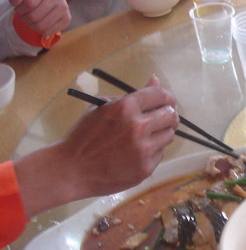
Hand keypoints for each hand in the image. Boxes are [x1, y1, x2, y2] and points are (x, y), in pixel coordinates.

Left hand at [5, 0, 70, 35]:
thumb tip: (18, 1)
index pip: (29, 3)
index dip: (20, 9)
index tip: (19, 7)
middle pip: (34, 16)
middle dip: (25, 18)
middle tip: (24, 14)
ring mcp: (64, 7)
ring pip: (42, 26)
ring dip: (32, 25)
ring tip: (31, 19)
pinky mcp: (67, 18)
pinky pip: (50, 31)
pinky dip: (41, 31)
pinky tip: (40, 23)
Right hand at [57, 76, 179, 197]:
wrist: (71, 170)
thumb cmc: (85, 136)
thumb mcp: (103, 108)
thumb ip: (133, 96)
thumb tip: (155, 80)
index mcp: (125, 107)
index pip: (161, 95)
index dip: (167, 98)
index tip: (166, 102)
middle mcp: (138, 126)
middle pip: (171, 115)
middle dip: (168, 115)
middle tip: (159, 119)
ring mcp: (143, 149)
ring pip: (169, 135)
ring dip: (160, 134)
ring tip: (142, 137)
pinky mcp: (145, 167)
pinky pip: (159, 154)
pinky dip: (151, 152)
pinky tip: (134, 154)